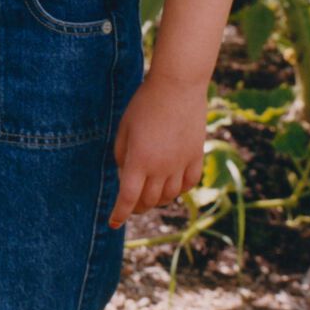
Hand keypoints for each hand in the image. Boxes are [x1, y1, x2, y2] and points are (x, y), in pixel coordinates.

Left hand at [108, 70, 207, 229]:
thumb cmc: (144, 104)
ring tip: (150, 197)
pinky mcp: (196, 156)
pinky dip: (179, 190)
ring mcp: (181, 163)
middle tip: (131, 207)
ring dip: (157, 200)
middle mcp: (161, 167)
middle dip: (137, 207)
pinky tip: (172, 187)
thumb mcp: (124, 128)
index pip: (128, 198)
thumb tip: (125, 174)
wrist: (177, 86)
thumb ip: (122, 154)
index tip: (113, 223)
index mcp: (139, 161)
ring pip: (169, 195)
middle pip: (149, 200)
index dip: (119, 213)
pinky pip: (189, 183)